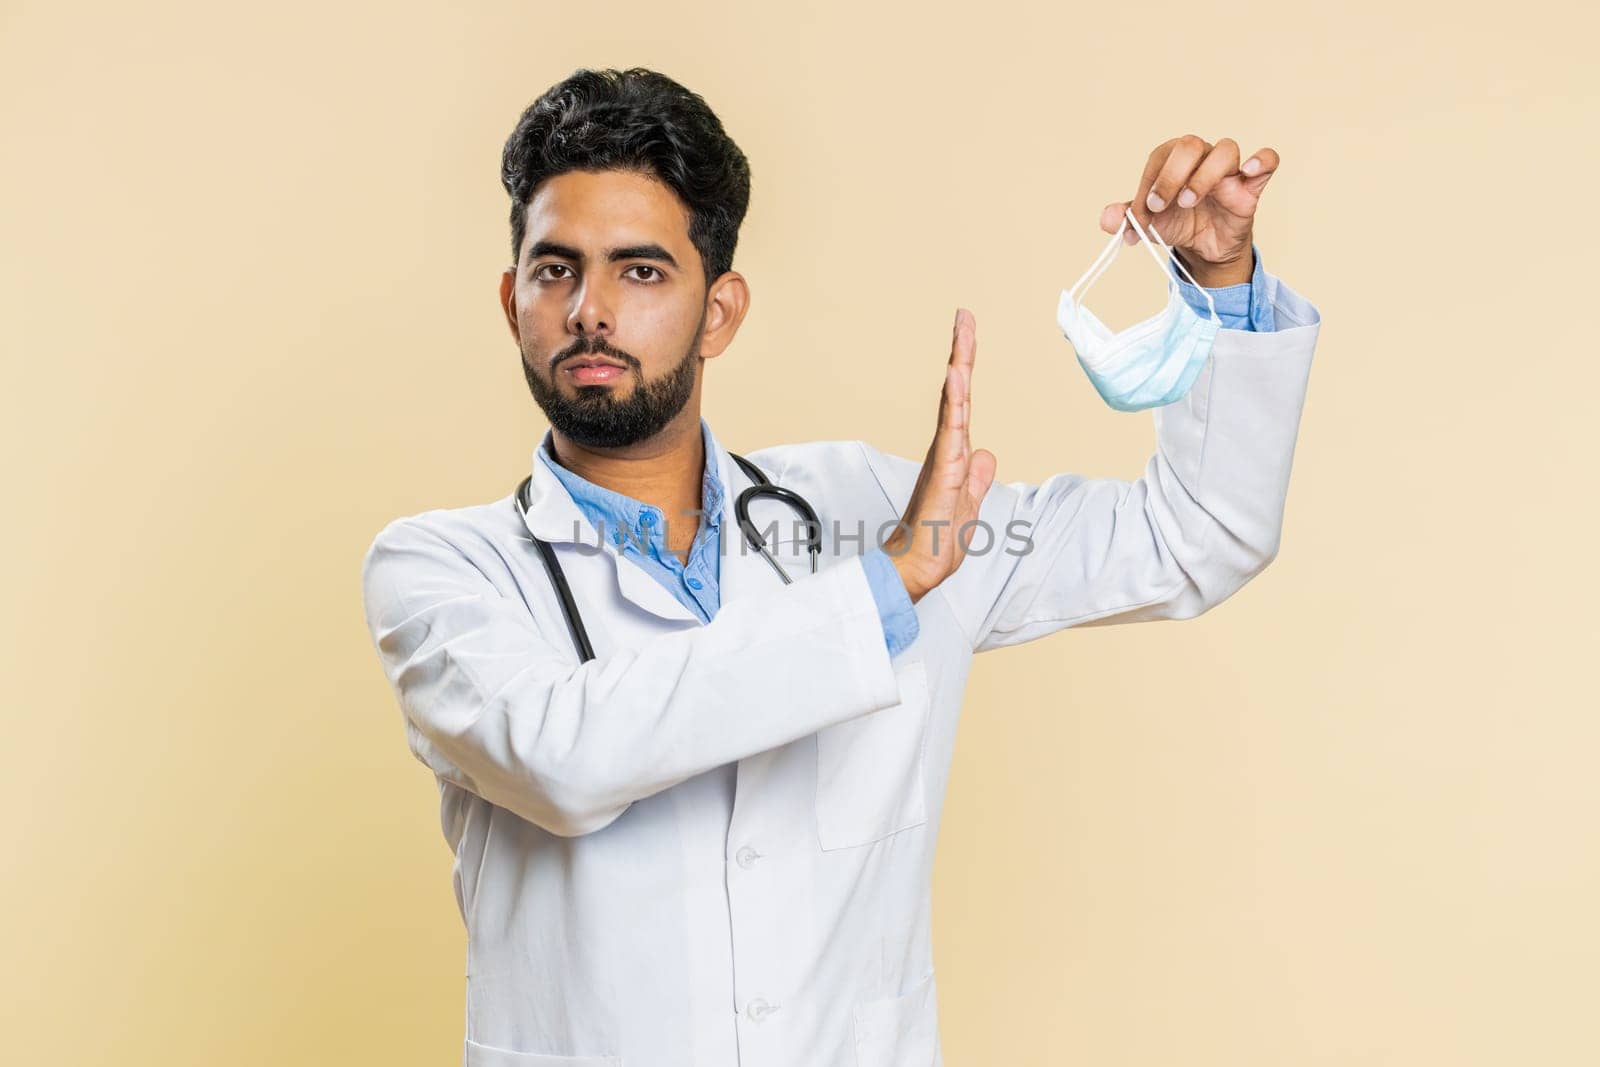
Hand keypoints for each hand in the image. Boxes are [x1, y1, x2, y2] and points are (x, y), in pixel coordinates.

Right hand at [882, 308, 997, 603]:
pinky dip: (954, 404)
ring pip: (953, 405)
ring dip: (958, 367)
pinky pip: (950, 432)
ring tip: (962, 333)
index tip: (967, 336)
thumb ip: (977, 478)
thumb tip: (984, 453)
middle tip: (964, 316)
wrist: (916, 571)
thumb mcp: (970, 506)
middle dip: (961, 353)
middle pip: (956, 393)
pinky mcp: (942, 474)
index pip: (963, 405)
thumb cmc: (936, 542)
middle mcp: (946, 450)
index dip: (966, 370)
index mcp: (954, 455)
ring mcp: (942, 459)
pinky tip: (955, 378)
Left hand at [1099, 135, 1279, 286]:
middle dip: (1171, 175)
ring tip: (1189, 202)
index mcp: (1174, 160)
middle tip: (1160, 205)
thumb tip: (1107, 219)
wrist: (1204, 248)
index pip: (1159, 158)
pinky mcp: (1251, 186)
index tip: (1139, 214)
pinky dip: (1262, 160)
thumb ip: (1128, 219)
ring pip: (1225, 150)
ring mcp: (1229, 170)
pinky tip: (1248, 171)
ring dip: (1204, 175)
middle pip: (1190, 144)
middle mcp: (1202, 157)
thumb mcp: (1150, 224)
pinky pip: (1268, 160)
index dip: (1147, 184)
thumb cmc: (1179, 223)